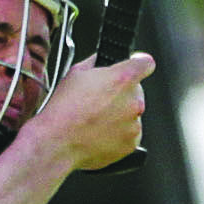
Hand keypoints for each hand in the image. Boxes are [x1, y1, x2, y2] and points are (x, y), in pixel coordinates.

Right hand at [23, 51, 152, 171]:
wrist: (57, 143)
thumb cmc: (64, 111)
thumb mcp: (75, 73)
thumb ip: (96, 62)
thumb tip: (100, 60)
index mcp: (123, 79)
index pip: (146, 63)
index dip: (139, 63)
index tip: (135, 67)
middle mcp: (133, 101)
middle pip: (136, 91)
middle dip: (122, 94)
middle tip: (100, 102)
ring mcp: (134, 124)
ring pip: (132, 114)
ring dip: (120, 115)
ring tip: (96, 120)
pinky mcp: (132, 143)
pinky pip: (130, 134)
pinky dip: (119, 133)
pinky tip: (100, 133)